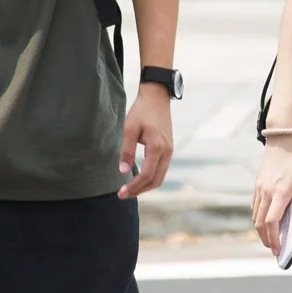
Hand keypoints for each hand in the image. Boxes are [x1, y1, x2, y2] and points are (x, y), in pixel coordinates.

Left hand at [118, 81, 173, 197]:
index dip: (134, 186)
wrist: (157, 98)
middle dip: (140, 190)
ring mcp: (170, 151)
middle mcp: (167, 152)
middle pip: (156, 180)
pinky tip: (139, 178)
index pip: (146, 175)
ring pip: (160, 177)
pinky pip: (161, 169)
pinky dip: (151, 178)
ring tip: (130, 189)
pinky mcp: (168, 149)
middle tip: (123, 194)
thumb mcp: (129, 128)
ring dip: (146, 186)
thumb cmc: (141, 111)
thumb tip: (122, 171)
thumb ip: (126, 150)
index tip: (121, 193)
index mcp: (157, 147)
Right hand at [250, 139, 291, 251]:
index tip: (278, 250)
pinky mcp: (257, 184)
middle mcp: (266, 191)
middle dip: (266, 239)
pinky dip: (258, 217)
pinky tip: (265, 222)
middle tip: (275, 250)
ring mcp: (259, 188)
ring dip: (261, 230)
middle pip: (260, 222)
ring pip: (255, 215)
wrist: (282, 136)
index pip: (271, 220)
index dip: (273, 238)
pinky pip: (254, 206)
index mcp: (280, 191)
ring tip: (271, 239)